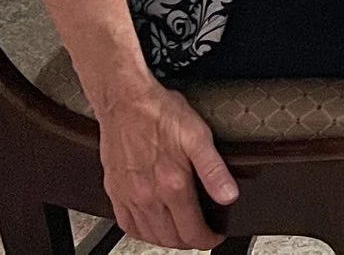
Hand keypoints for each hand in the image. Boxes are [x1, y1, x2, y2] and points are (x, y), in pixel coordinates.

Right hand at [96, 80, 237, 249]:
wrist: (125, 102)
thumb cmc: (161, 114)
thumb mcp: (199, 136)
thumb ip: (214, 170)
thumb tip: (228, 196)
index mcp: (172, 186)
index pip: (192, 231)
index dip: (207, 239)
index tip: (215, 237)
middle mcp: (148, 197)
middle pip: (170, 238)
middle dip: (189, 241)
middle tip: (201, 235)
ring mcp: (128, 197)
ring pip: (148, 235)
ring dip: (167, 240)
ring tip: (181, 233)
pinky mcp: (114, 191)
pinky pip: (126, 224)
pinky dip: (141, 232)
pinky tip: (150, 227)